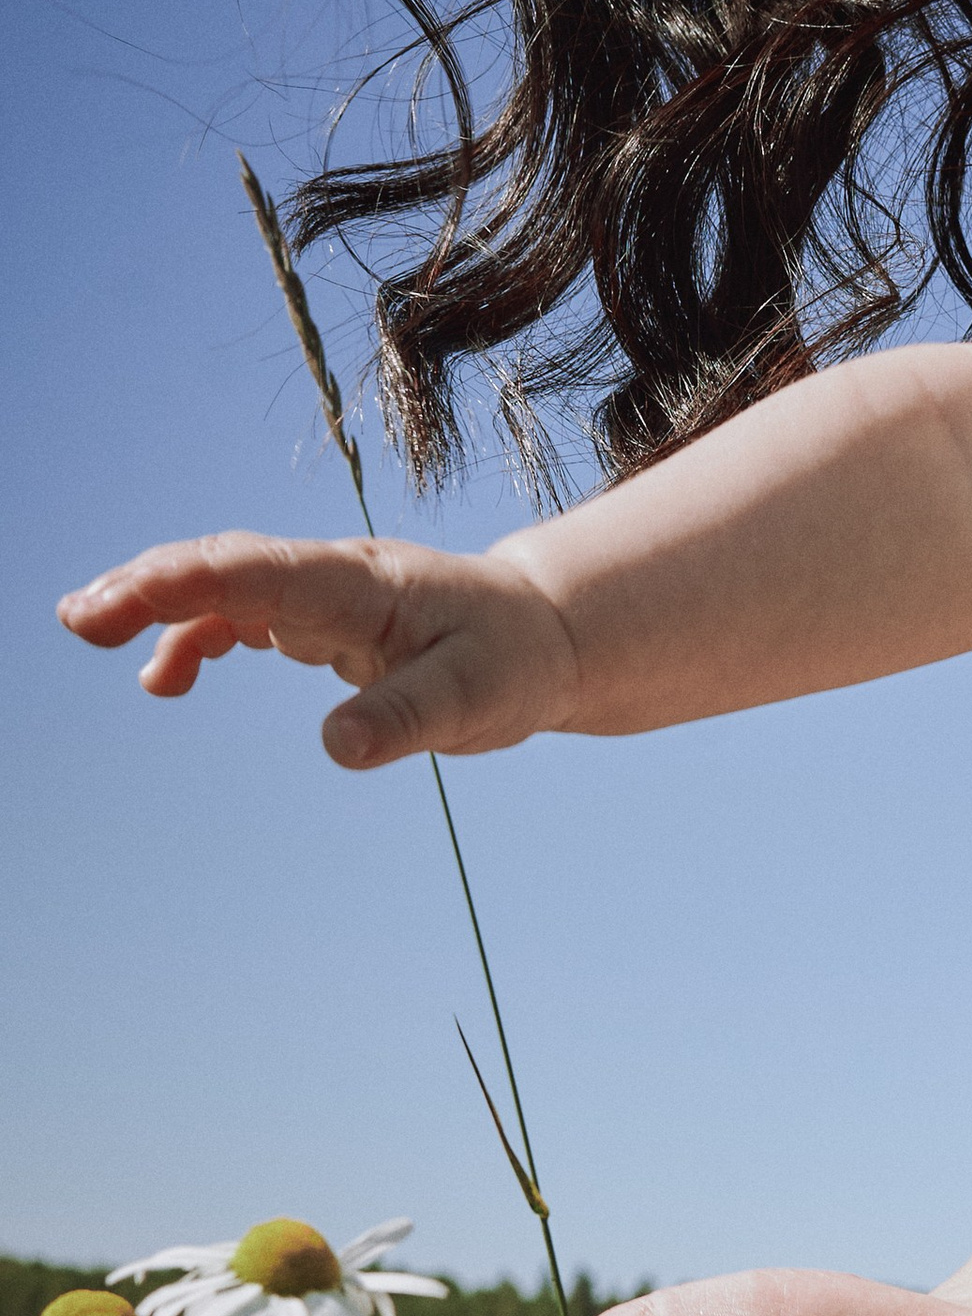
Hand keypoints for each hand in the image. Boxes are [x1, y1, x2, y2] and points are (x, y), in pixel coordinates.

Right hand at [57, 531, 582, 770]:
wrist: (546, 636)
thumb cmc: (514, 660)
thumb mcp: (477, 699)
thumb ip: (406, 720)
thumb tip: (335, 748)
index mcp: (362, 585)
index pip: (259, 572)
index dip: (185, 582)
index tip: (122, 599)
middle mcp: (332, 578)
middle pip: (226, 568)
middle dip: (150, 585)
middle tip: (81, 619)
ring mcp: (322, 595)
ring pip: (225, 587)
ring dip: (157, 605)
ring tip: (92, 630)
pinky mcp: (321, 621)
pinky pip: (243, 616)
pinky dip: (198, 637)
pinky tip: (167, 679)